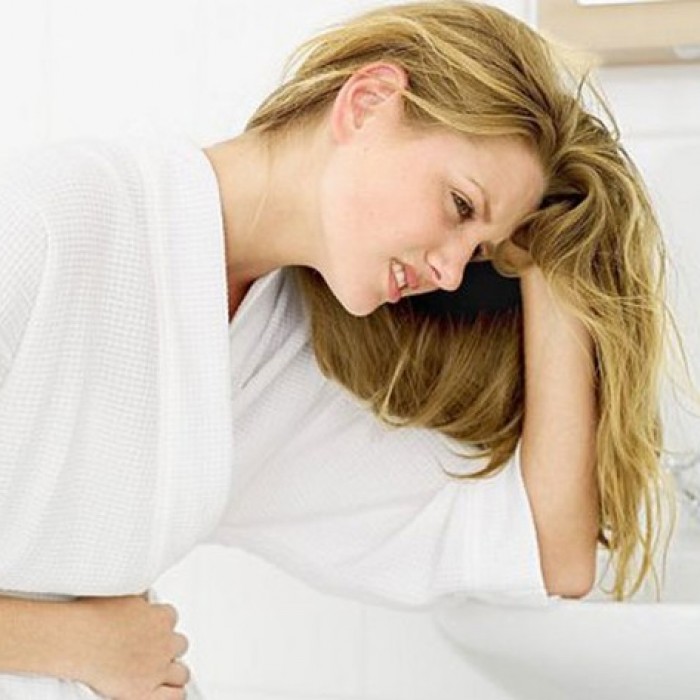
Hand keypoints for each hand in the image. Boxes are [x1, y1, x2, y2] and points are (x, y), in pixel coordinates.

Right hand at [68, 593, 190, 698]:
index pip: (171, 619)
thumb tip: (144, 599)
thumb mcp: (125, 596)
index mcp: (161, 617)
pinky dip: (173, 695)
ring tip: (156, 674)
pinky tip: (164, 693)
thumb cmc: (94, 616)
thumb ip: (140, 601)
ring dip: (172, 673)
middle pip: (179, 645)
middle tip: (149, 652)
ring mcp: (157, 668)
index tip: (149, 629)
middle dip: (167, 649)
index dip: (159, 625)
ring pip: (181, 673)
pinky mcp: (145, 691)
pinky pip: (175, 697)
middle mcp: (164, 642)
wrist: (78, 638)